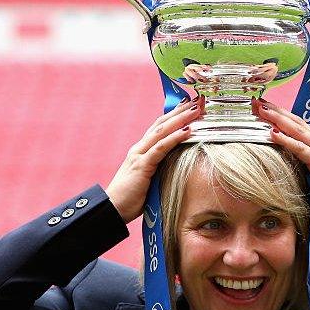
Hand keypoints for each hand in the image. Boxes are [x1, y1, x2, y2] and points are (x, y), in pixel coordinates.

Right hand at [105, 96, 202, 221]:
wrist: (112, 209)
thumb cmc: (131, 199)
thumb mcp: (149, 180)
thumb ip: (160, 171)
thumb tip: (178, 169)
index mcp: (141, 151)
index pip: (159, 127)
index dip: (174, 115)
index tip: (189, 105)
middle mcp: (140, 148)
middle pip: (162, 123)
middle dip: (180, 111)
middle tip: (197, 100)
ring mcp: (140, 155)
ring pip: (162, 131)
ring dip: (181, 119)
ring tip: (196, 109)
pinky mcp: (142, 165)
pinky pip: (161, 148)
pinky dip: (175, 137)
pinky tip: (188, 130)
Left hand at [252, 98, 309, 218]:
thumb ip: (301, 170)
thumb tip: (283, 169)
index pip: (298, 127)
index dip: (281, 117)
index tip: (264, 109)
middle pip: (296, 123)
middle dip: (276, 111)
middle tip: (258, 101)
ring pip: (297, 131)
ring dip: (278, 119)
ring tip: (262, 110)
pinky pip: (301, 149)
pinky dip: (287, 140)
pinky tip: (273, 133)